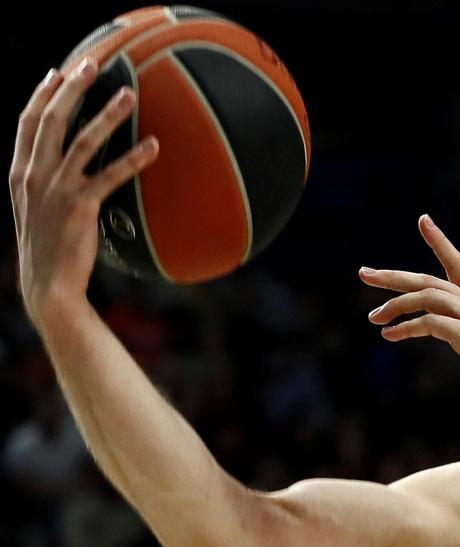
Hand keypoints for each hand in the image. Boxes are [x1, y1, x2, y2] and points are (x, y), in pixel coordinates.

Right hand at [8, 61, 158, 327]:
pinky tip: (155, 147)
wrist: (48, 285)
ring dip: (108, 114)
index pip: (26, 123)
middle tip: (92, 63)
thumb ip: (44, 181)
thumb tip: (67, 161)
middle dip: (72, 88)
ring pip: (83, 140)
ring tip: (130, 93)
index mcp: (19, 173)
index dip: (41, 94)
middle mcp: (33, 176)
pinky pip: (111, 175)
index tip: (56, 71)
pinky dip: (134, 159)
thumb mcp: (36, 208)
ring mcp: (56, 190)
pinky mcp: (81, 206)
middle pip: (51, 120)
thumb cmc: (48, 247)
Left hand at [360, 214, 459, 428]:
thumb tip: (436, 328)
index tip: (423, 220)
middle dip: (394, 275)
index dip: (440, 241)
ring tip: (374, 318)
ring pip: (426, 297)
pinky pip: (429, 322)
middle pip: (428, 280)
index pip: (458, 263)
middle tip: (364, 274)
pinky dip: (406, 327)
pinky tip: (390, 335)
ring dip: (395, 305)